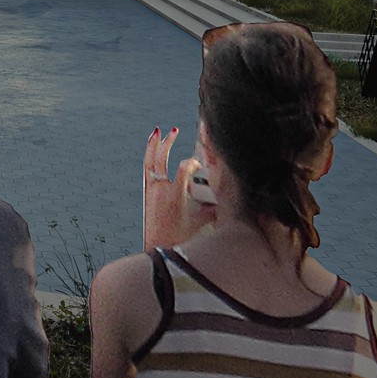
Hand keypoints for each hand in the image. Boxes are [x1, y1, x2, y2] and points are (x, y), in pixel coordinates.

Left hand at [143, 126, 216, 249]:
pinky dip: (149, 157)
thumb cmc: (181, 237)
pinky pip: (147, 169)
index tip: (198, 164)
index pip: (184, 168)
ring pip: (150, 162)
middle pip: (161, 158)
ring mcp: (152, 190)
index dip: (192, 162)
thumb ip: (213, 209)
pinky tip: (151, 148)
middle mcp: (161, 190)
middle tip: (174, 130)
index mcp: (175, 195)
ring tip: (157, 132)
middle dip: (167, 143)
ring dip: (153, 145)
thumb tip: (229, 202)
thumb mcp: (200, 222)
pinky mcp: (147, 193)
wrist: (159, 247)